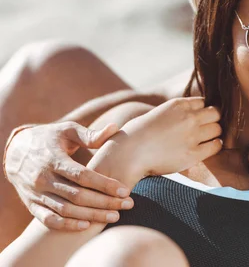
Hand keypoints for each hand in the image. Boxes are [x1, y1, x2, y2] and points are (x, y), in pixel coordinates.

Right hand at [4, 122, 133, 230]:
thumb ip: (90, 134)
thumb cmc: (49, 138)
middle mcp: (44, 179)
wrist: (15, 151)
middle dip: (105, 202)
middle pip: (78, 196)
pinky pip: (48, 220)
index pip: (82, 176)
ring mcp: (37, 193)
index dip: (104, 184)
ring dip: (91, 216)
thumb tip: (114, 128)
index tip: (125, 190)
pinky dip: (66, 225)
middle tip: (128, 205)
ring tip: (114, 216)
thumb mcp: (67, 130)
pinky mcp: (32, 204)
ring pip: (66, 210)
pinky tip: (86, 226)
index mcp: (54, 160)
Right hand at [117, 97, 222, 180]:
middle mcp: (188, 117)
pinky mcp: (193, 153)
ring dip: (214, 133)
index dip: (203, 111)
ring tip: (207, 139)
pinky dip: (215, 146)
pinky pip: (216, 146)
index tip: (201, 118)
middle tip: (208, 129)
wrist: (128, 154)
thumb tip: (193, 113)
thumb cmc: (138, 135)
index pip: (204, 102)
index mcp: (178, 105)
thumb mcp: (159, 113)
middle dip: (213, 120)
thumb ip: (177, 112)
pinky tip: (208, 148)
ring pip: (218, 129)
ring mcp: (192, 135)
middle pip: (216, 113)